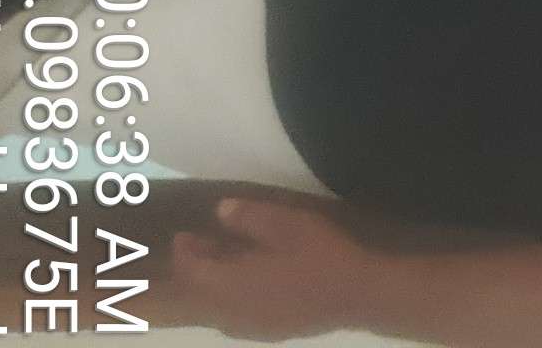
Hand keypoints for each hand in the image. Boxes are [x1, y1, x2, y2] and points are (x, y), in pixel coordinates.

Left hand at [171, 196, 383, 341]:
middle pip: (202, 291)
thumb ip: (250, 217)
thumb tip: (220, 209)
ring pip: (218, 307)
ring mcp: (251, 326)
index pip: (192, 271)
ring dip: (215, 284)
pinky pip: (236, 317)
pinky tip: (249, 288)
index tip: (183, 235)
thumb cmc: (321, 255)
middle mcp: (232, 310)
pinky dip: (232, 300)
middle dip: (197, 267)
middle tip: (202, 244)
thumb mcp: (288, 224)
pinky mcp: (270, 332)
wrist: (357, 295)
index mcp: (230, 283)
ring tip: (225, 262)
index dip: (184, 252)